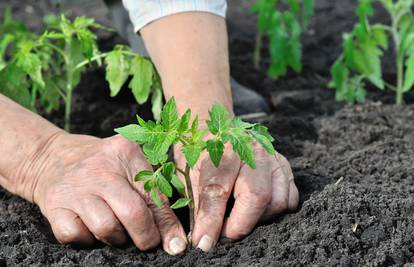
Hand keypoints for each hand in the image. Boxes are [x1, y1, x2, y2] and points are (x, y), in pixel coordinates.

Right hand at [31, 133, 186, 254]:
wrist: (51, 156)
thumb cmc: (101, 165)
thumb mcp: (129, 165)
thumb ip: (153, 193)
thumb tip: (174, 239)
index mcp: (126, 153)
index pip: (154, 194)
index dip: (167, 224)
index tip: (175, 244)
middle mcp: (101, 169)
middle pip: (132, 213)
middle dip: (145, 236)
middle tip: (146, 241)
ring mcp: (76, 187)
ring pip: (106, 228)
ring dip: (116, 238)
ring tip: (116, 229)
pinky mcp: (55, 205)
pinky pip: (75, 235)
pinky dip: (86, 239)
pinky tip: (89, 227)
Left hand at [175, 143, 298, 251]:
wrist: (217, 129)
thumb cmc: (201, 154)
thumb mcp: (190, 174)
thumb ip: (198, 205)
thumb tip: (203, 240)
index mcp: (220, 148)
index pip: (217, 189)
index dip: (211, 221)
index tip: (204, 243)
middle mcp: (250, 149)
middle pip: (257, 195)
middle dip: (240, 224)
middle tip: (225, 233)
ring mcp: (271, 157)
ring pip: (277, 200)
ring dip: (259, 219)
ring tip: (240, 218)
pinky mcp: (284, 165)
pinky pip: (290, 198)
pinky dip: (275, 211)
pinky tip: (258, 210)